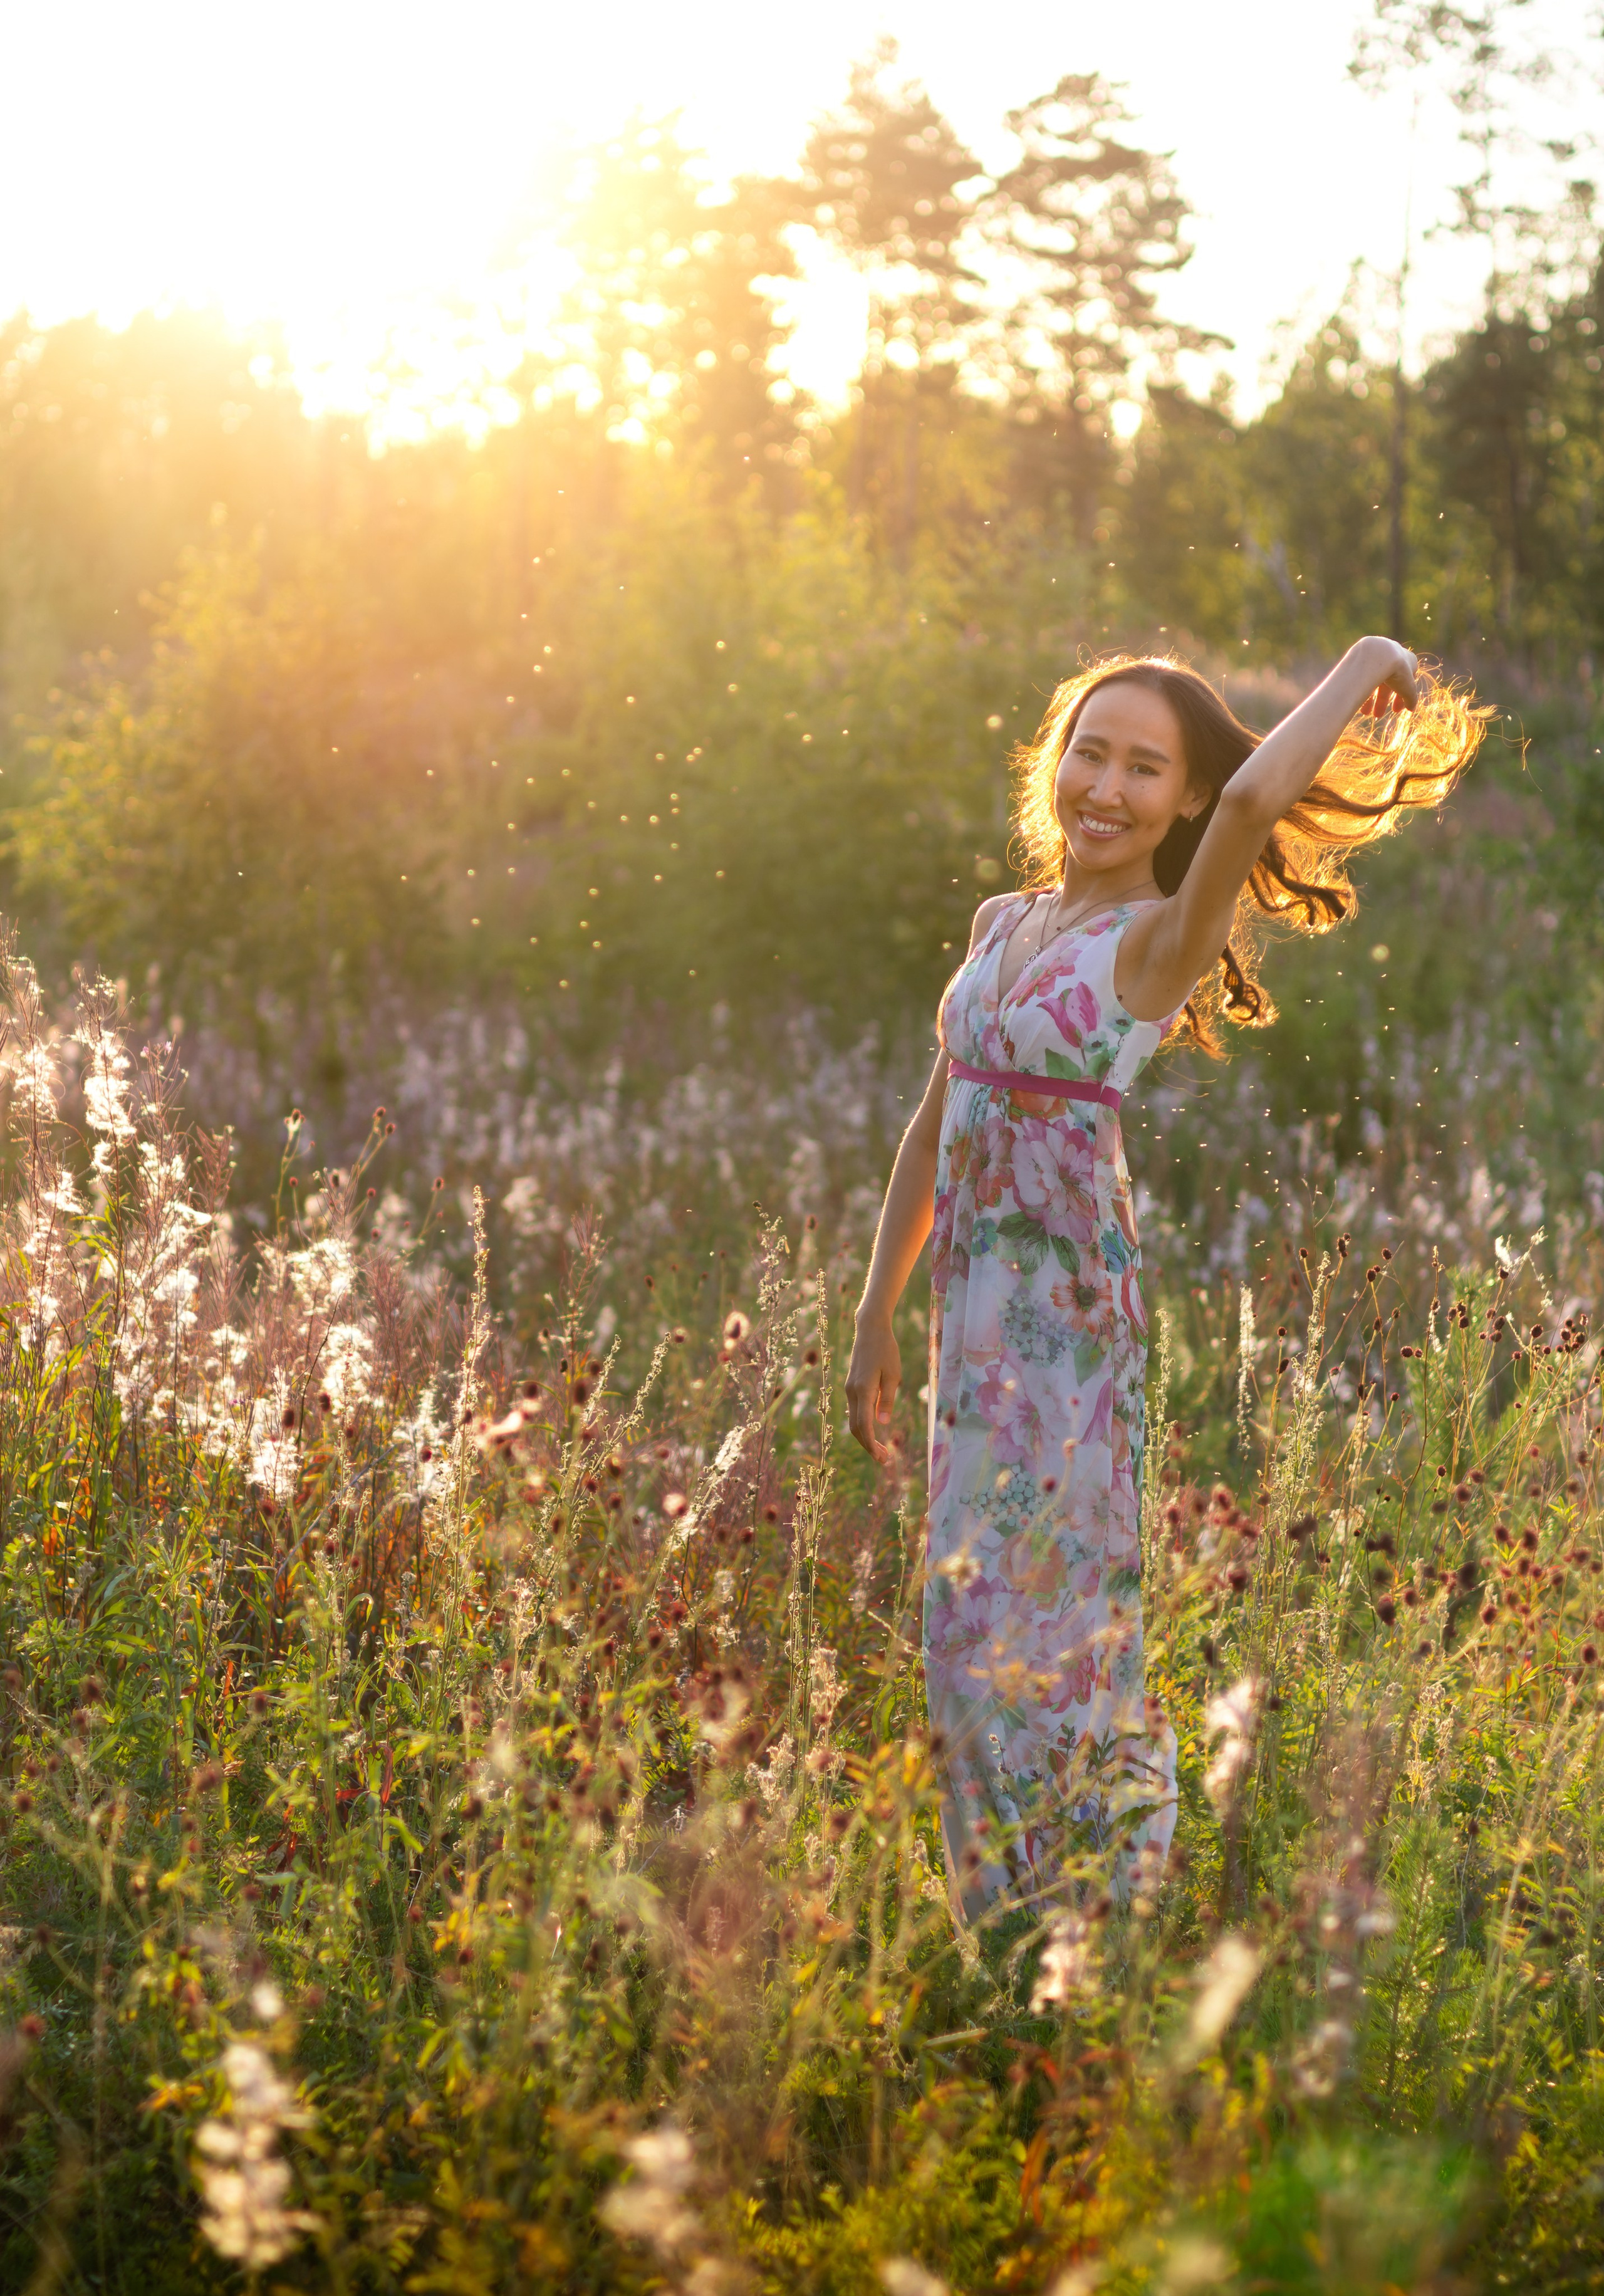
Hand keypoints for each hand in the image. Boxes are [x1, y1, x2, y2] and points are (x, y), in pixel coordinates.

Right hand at [845, 1313, 900, 1462]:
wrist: (870, 1330)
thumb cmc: (886, 1350)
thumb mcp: (893, 1374)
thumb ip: (887, 1399)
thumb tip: (883, 1423)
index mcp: (862, 1390)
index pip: (863, 1425)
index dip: (871, 1444)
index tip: (882, 1458)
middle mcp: (852, 1392)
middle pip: (855, 1427)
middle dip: (868, 1446)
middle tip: (884, 1459)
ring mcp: (849, 1389)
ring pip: (854, 1420)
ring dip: (865, 1437)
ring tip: (882, 1449)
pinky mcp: (851, 1386)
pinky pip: (855, 1411)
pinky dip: (863, 1425)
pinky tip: (875, 1430)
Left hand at [1356, 636, 1418, 714]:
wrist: (1378, 655)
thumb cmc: (1398, 670)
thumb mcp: (1407, 688)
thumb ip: (1410, 698)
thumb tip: (1411, 709)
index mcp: (1407, 660)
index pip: (1405, 682)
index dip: (1401, 697)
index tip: (1396, 710)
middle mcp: (1393, 657)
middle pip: (1387, 683)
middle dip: (1382, 701)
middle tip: (1378, 715)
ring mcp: (1378, 657)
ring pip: (1374, 681)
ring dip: (1370, 698)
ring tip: (1365, 713)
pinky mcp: (1364, 659)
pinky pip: (1363, 677)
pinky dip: (1362, 690)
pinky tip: (1358, 702)